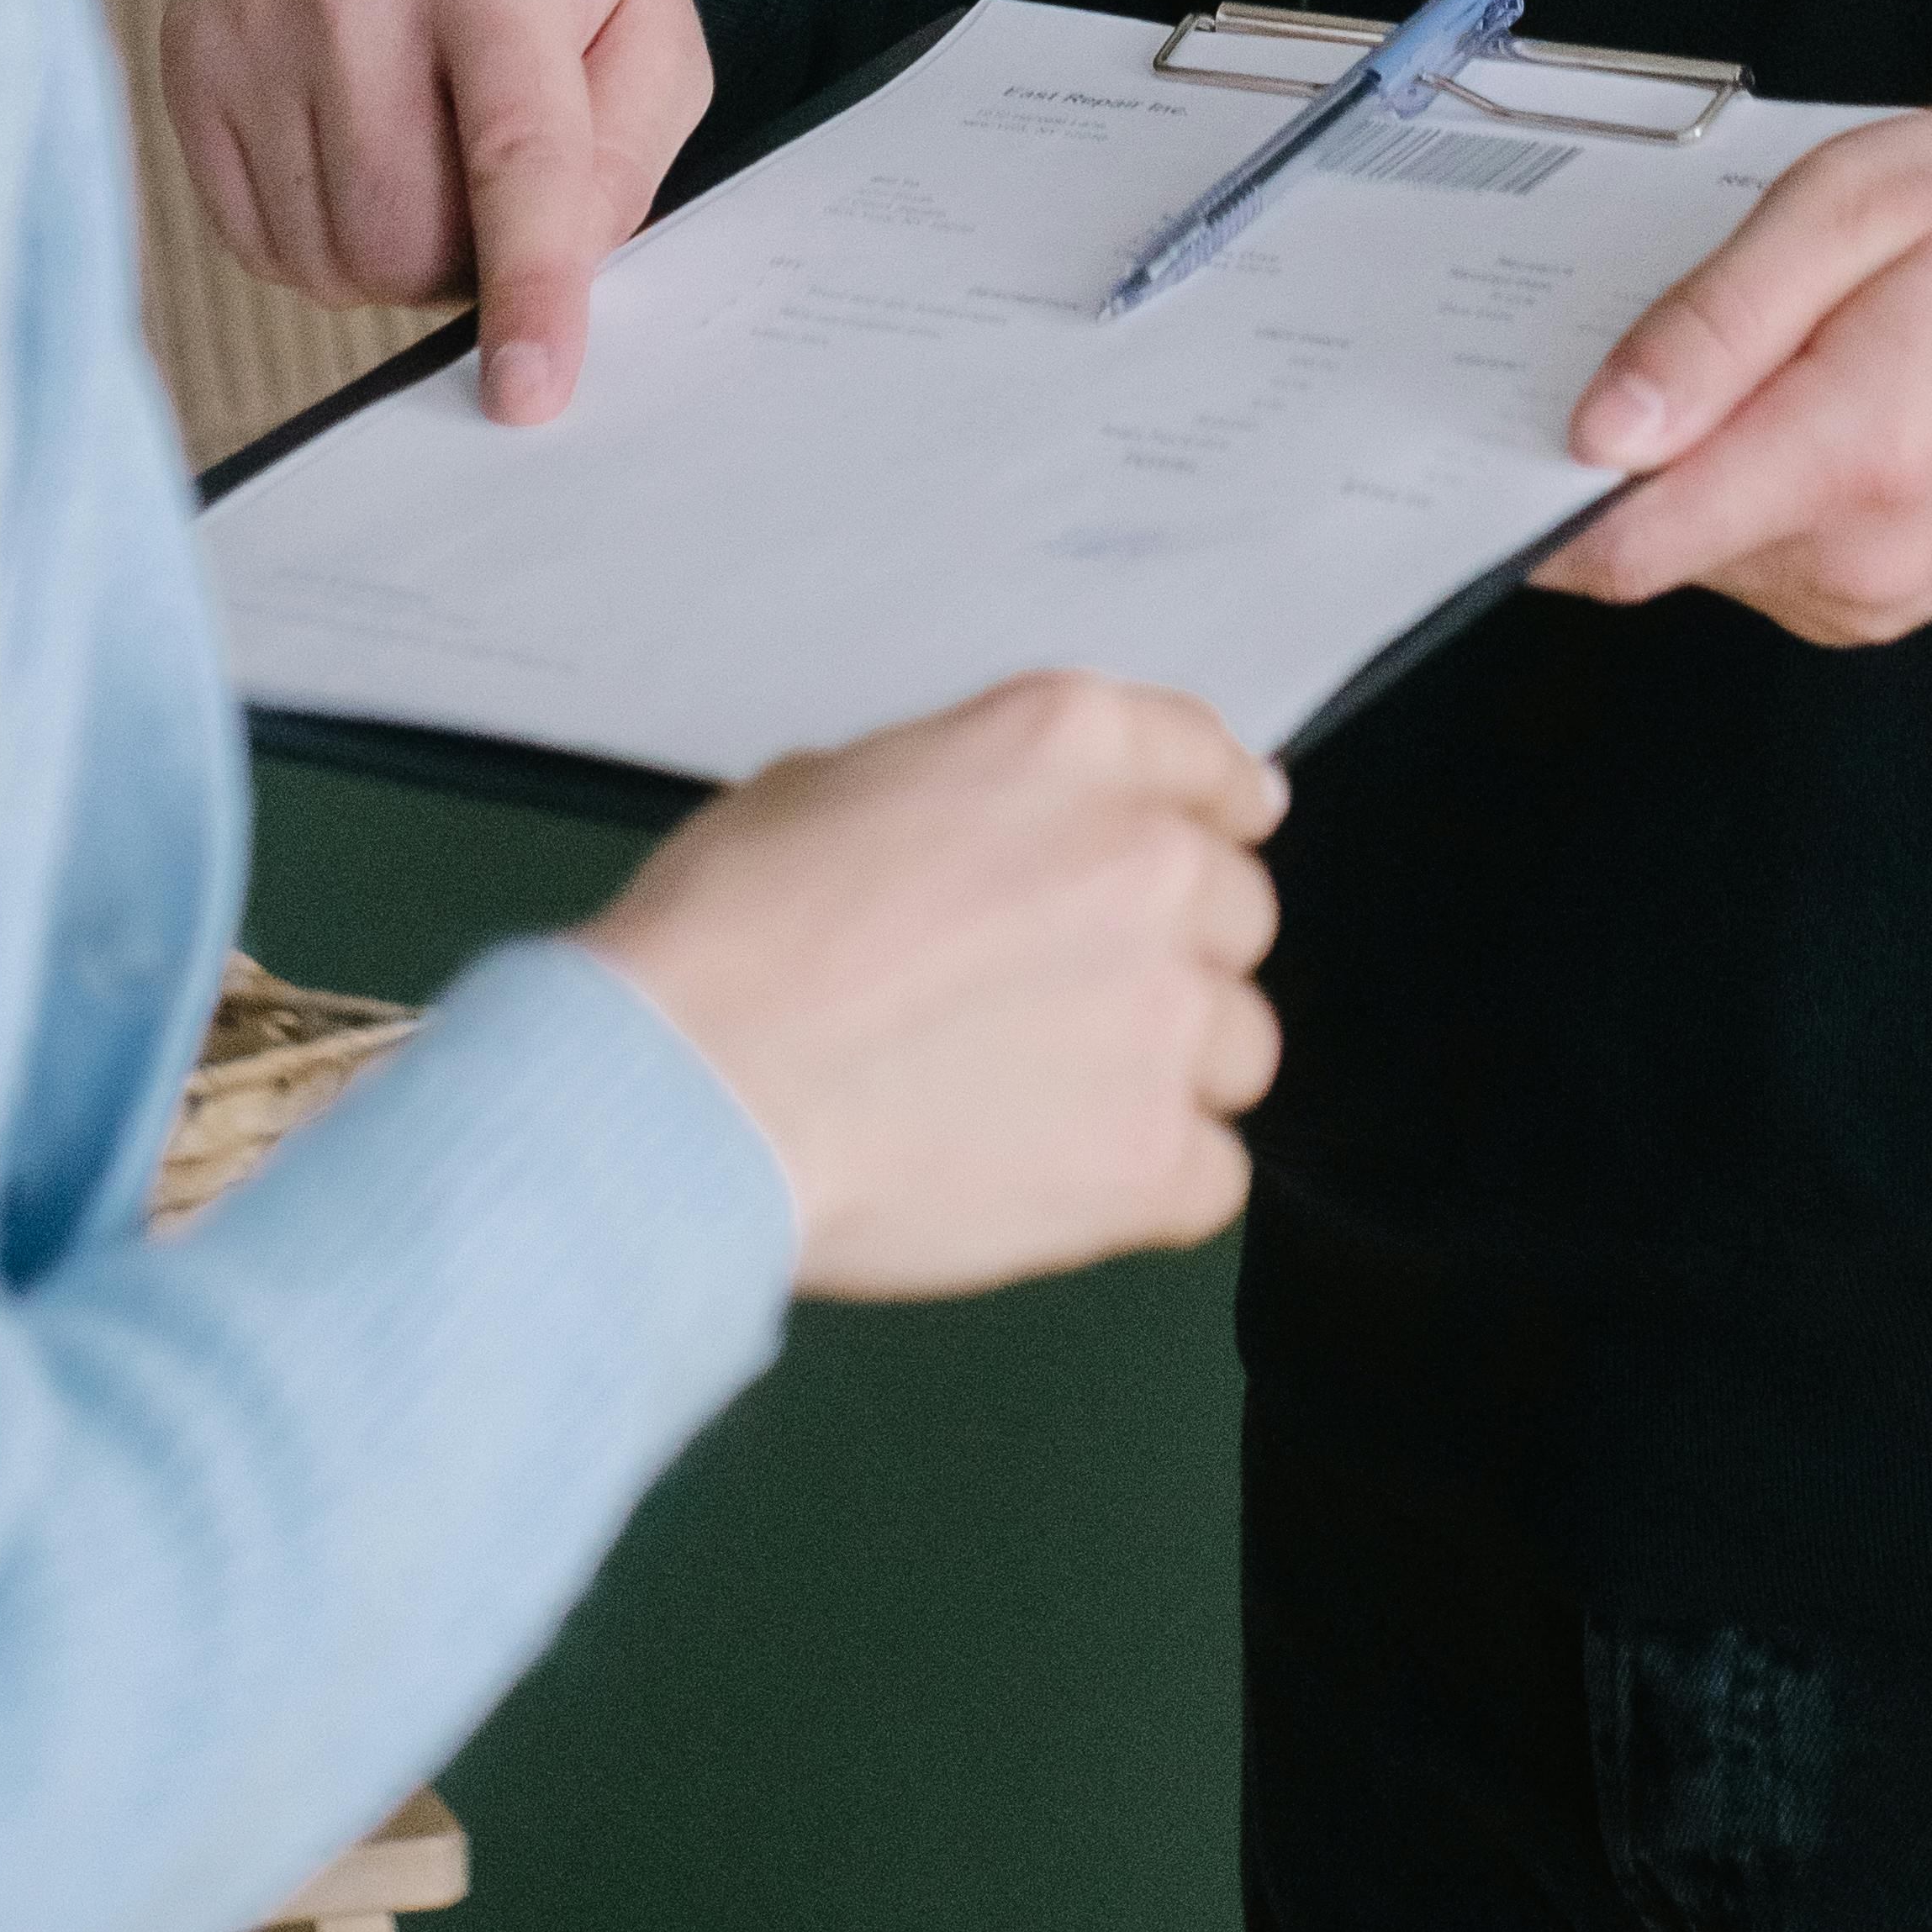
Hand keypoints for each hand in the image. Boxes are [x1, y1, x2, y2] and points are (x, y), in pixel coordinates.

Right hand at [161, 0, 708, 425]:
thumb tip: (547, 284)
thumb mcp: (654, 35)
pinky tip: (358, 150)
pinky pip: (258, 238)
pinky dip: (326, 235)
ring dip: (395, 251)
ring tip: (428, 151)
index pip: (511, 152)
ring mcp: (254, 1)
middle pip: (402, 231)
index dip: (526, 284)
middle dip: (464, 261)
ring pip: (326, 252)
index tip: (529, 394)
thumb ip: (621, 167)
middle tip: (495, 193)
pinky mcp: (192, 41)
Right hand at [581, 677, 1286, 1296]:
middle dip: (1169, 952)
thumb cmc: (729, 936)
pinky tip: (1061, 1185)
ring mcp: (1162, 1014)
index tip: (1224, 835)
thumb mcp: (832, 784)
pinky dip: (1153, 1187)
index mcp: (1068, 744)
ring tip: (1049, 1104)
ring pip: (1239, 1046)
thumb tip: (986, 843)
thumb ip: (963, 798)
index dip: (1215, 809)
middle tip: (1063, 1001)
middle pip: (1235, 911)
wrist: (692, 1091)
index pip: (1207, 761)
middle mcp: (1145, 862)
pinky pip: (1215, 1175)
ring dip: (1168, 1071)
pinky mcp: (1153, 1158)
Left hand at [1527, 109, 1931, 645]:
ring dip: (1692, 465)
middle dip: (1627, 451)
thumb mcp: (1852, 207)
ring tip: (1761, 349)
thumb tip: (1598, 433)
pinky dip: (1744, 485)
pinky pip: (1762, 557)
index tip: (1486, 437)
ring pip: (1703, 554)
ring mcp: (1881, 594)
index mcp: (1854, 453)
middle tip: (1668, 328)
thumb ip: (1718, 323)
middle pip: (1656, 546)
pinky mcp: (1888, 599)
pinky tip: (1793, 398)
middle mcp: (1865, 557)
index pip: (1637, 542)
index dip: (1536, 500)